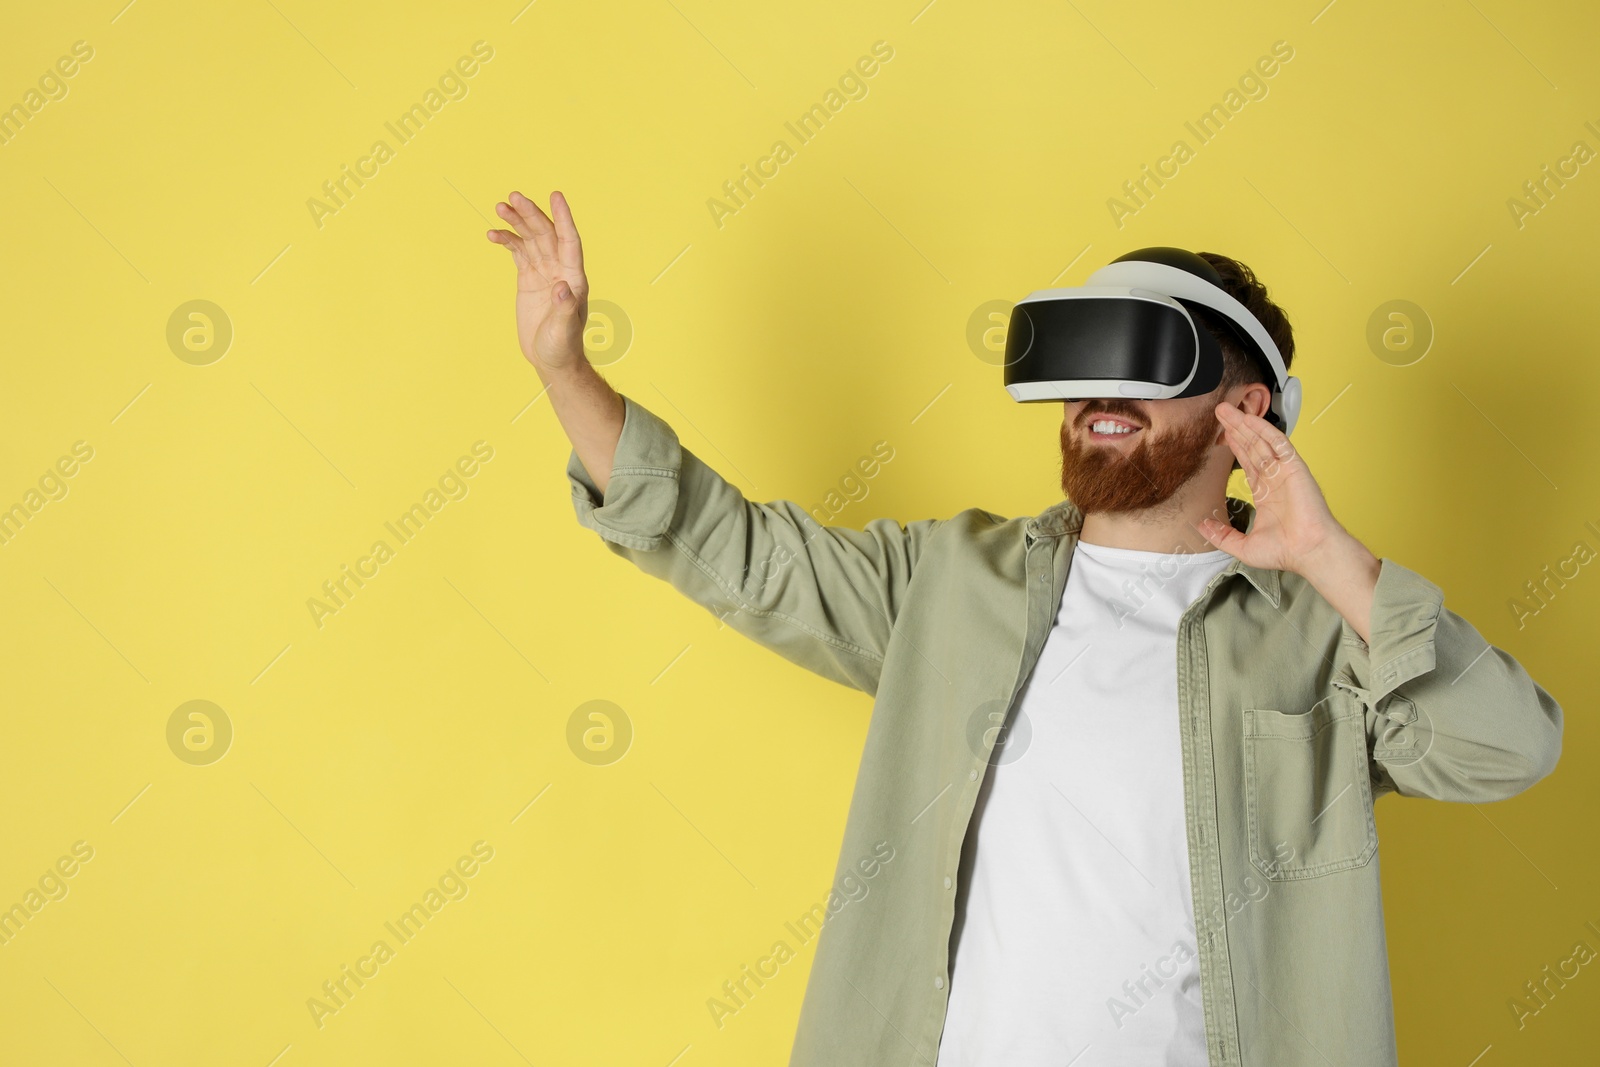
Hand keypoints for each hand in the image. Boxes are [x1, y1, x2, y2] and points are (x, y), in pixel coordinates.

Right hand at [486, 190, 588, 376]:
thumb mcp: (565, 331)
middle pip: (546, 234)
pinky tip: (493, 234)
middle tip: (513, 197)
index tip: (555, 195)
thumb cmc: (563, 348)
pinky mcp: (529, 278)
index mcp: (574, 278)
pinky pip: (518, 252)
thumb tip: (563, 287)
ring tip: (499, 207)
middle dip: (530, 215)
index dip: (563, 218)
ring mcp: (544, 272)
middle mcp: (560, 269)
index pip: (569, 241)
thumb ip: (565, 309)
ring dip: (516, 222)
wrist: (550, 359)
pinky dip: (507, 241)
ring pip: (530, 239)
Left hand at [1196, 401, 1350, 575]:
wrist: (1309, 551)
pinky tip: (1250, 419)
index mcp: (1267, 494)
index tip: (1222, 435)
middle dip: (1236, 430)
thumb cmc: (1286, 551)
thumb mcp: (1243, 546)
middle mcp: (1276, 480)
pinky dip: (1264, 430)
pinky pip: (1279, 444)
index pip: (1247, 464)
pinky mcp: (1295, 468)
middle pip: (1253, 447)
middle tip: (1221, 413)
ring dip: (1245, 424)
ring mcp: (1286, 472)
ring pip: (1262, 442)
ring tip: (1228, 410)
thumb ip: (1221, 535)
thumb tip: (1201, 526)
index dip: (1235, 448)